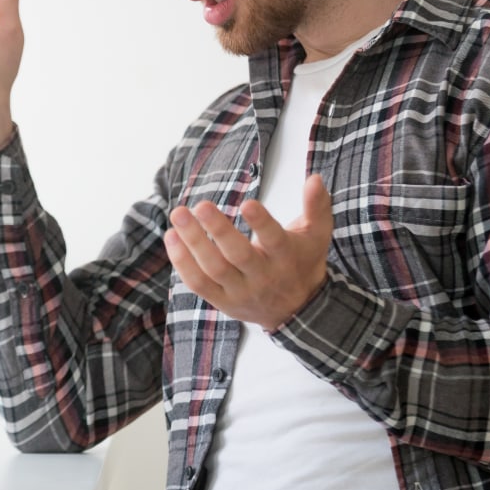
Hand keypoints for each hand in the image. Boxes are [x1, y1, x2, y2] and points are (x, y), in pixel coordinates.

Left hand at [164, 173, 334, 328]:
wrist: (296, 311)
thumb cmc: (303, 262)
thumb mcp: (317, 235)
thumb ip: (317, 206)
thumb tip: (315, 178)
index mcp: (286, 258)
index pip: (274, 240)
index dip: (261, 223)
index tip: (247, 203)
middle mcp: (263, 277)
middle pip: (238, 256)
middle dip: (218, 230)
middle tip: (199, 205)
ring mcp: (240, 292)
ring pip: (214, 270)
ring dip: (193, 243)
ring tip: (178, 216)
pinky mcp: (222, 301)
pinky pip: (198, 284)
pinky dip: (182, 262)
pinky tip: (172, 237)